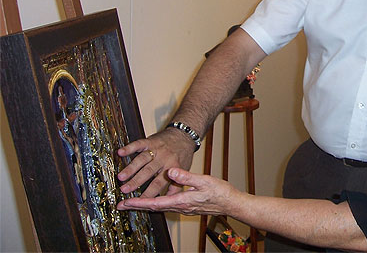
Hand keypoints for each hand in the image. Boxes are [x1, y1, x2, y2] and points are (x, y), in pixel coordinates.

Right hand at [117, 128, 195, 196]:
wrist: (184, 135)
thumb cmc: (183, 155)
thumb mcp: (184, 171)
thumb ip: (175, 186)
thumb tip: (168, 202)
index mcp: (172, 168)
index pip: (158, 183)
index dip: (148, 193)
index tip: (138, 202)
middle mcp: (164, 159)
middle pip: (148, 172)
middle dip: (136, 181)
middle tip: (124, 190)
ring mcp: (156, 149)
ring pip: (142, 159)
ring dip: (131, 168)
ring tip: (121, 177)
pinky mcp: (151, 141)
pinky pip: (139, 144)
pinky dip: (130, 148)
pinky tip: (121, 152)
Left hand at [117, 168, 235, 215]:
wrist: (231, 203)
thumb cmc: (219, 192)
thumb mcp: (203, 180)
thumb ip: (186, 177)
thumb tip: (170, 172)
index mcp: (182, 200)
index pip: (155, 202)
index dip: (139, 202)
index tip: (126, 202)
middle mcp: (180, 207)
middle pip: (154, 207)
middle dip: (137, 206)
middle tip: (122, 205)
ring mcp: (183, 208)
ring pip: (160, 207)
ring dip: (146, 205)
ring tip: (134, 203)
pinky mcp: (187, 206)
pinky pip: (167, 206)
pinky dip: (156, 204)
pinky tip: (155, 200)